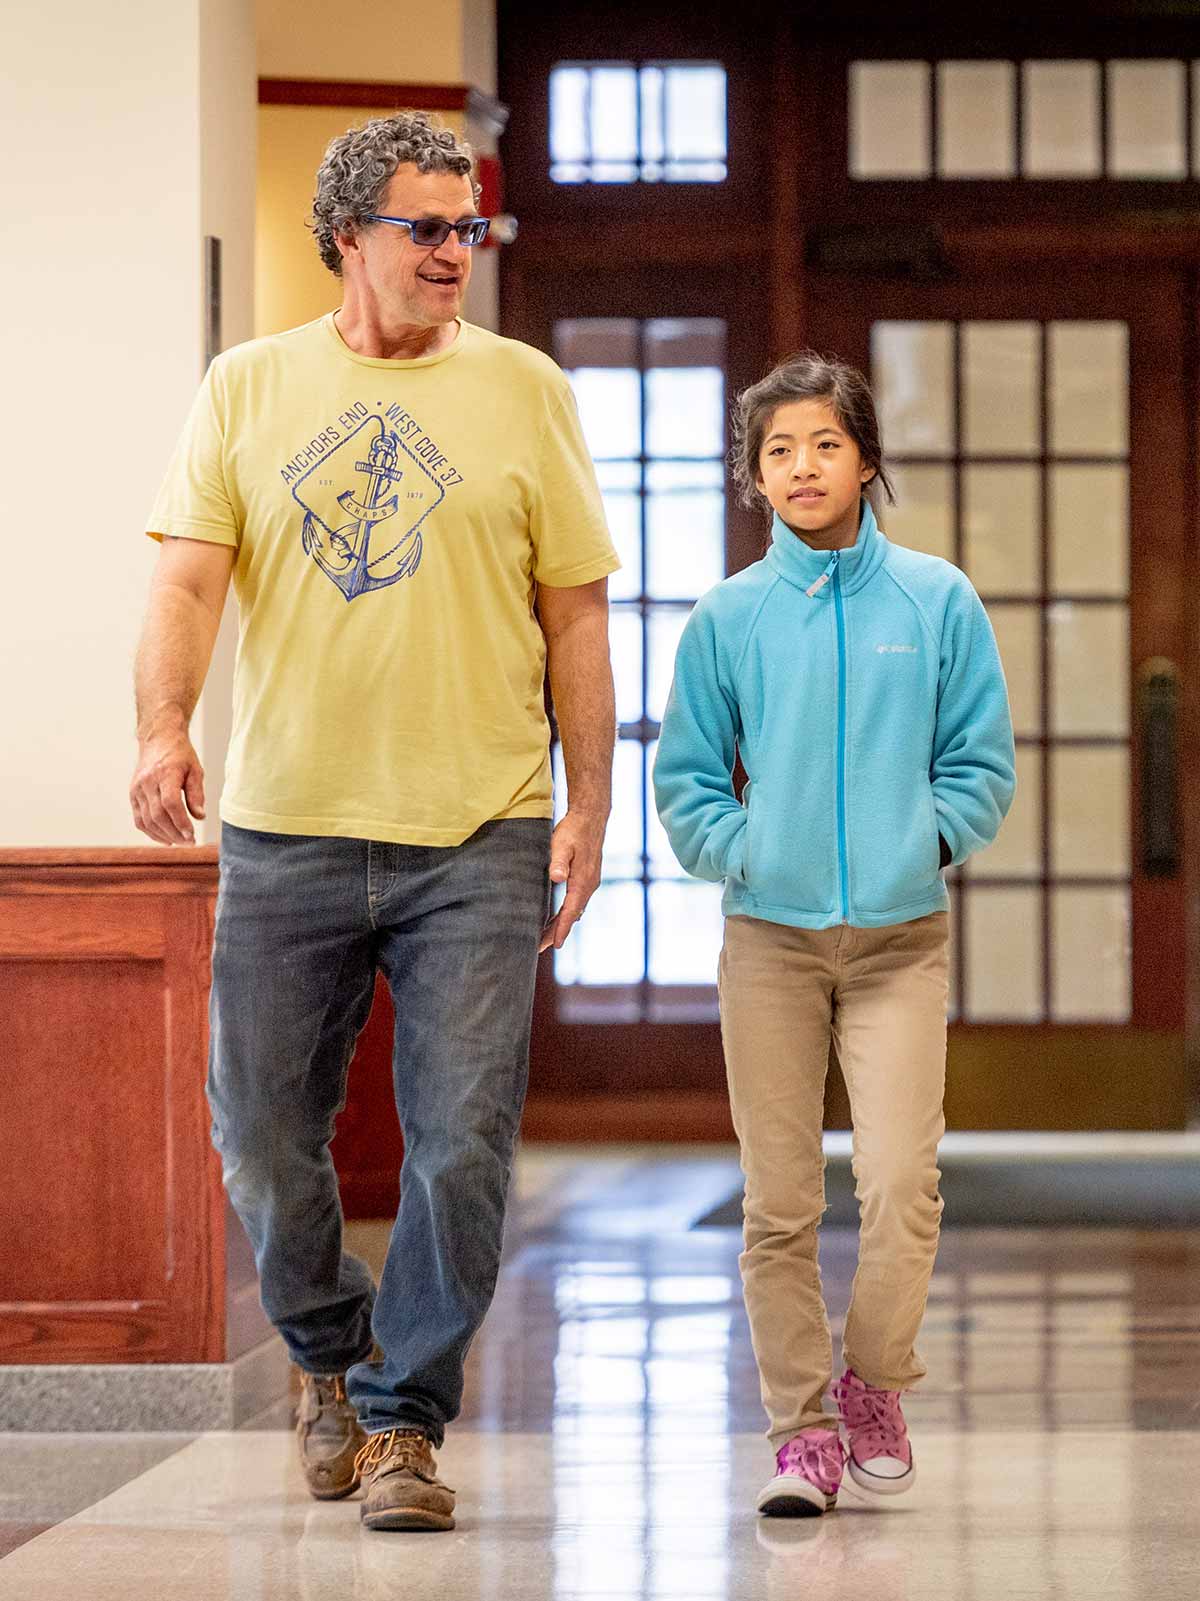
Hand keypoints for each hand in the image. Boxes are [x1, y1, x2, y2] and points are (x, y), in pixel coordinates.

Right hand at [130, 721, 205, 844]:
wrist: (158, 739)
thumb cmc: (180, 755)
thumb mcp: (195, 770)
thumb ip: (196, 794)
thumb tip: (199, 817)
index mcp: (165, 773)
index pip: (170, 803)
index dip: (181, 822)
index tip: (192, 834)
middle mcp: (147, 782)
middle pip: (158, 815)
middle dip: (175, 833)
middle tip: (190, 842)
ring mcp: (137, 789)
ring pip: (147, 820)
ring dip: (164, 836)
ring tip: (180, 842)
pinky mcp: (132, 794)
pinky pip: (139, 819)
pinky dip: (151, 832)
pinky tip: (165, 838)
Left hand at [539, 808, 605, 952]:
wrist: (591, 817)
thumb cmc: (573, 830)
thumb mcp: (562, 844)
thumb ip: (558, 861)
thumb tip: (556, 878)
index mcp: (582, 881)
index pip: (571, 912)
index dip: (561, 929)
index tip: (554, 945)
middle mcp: (589, 885)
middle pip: (573, 916)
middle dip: (557, 932)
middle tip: (541, 947)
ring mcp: (590, 882)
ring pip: (575, 910)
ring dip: (562, 923)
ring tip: (546, 937)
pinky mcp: (587, 877)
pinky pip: (577, 901)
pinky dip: (567, 912)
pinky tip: (558, 916)